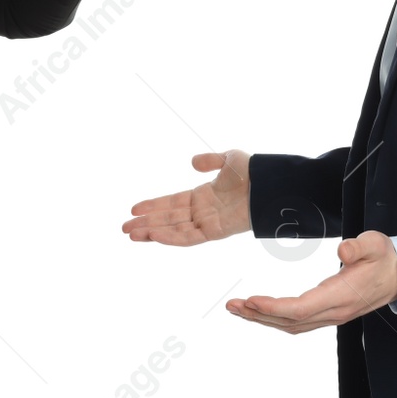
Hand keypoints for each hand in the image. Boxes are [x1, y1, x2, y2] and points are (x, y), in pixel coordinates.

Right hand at [123, 150, 249, 245]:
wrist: (271, 185)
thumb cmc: (255, 172)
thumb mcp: (228, 159)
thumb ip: (209, 161)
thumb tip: (192, 163)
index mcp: (203, 196)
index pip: (171, 203)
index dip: (153, 205)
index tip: (134, 208)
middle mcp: (202, 211)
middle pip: (168, 219)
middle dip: (146, 223)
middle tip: (124, 227)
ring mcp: (207, 222)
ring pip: (173, 230)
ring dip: (152, 232)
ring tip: (131, 234)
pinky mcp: (215, 232)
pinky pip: (188, 237)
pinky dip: (170, 237)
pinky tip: (153, 235)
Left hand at [227, 232, 396, 332]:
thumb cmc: (386, 258)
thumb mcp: (376, 244)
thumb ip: (360, 246)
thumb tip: (342, 249)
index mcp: (341, 296)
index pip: (301, 308)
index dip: (274, 308)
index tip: (252, 300)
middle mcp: (334, 312)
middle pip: (290, 321)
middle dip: (259, 315)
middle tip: (232, 305)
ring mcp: (332, 315)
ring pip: (292, 325)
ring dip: (263, 319)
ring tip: (238, 309)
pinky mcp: (330, 313)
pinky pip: (298, 322)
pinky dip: (276, 318)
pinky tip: (261, 311)